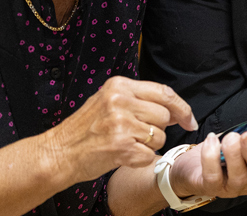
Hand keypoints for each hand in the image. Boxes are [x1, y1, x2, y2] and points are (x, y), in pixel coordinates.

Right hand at [45, 77, 195, 183]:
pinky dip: (139, 159)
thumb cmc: (85, 130)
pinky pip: (149, 155)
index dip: (182, 107)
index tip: (189, 120)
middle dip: (158, 129)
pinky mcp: (120, 146)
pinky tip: (122, 155)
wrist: (57, 153)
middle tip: (137, 134)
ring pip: (160, 136)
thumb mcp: (107, 101)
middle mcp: (120, 101)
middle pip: (164, 116)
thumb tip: (174, 108)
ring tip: (125, 143)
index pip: (164, 92)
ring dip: (148, 145)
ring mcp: (120, 123)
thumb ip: (137, 99)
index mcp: (119, 85)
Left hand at [169, 129, 246, 198]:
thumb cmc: (223, 152)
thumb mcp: (243, 141)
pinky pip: (214, 174)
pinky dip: (211, 156)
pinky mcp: (213, 188)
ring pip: (239, 174)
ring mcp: (234, 187)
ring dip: (234, 153)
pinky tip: (211, 140)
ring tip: (230, 137)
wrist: (193, 169)